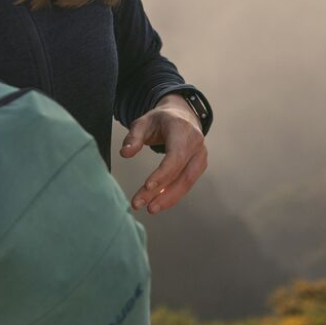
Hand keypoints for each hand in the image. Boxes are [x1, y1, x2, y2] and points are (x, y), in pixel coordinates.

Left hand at [119, 94, 207, 213]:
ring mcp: (200, 155)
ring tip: (150, 209)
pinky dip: (173, 194)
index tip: (147, 186)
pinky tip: (158, 202)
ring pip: (187, 182)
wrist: (181, 115)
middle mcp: (196, 143)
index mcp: (182, 130)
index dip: (163, 173)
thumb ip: (133, 137)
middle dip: (163, 193)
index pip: (175, 156)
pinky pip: (187, 183)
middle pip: (182, 173)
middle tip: (143, 205)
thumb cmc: (160, 120)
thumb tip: (124, 153)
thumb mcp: (142, 122)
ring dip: (169, 198)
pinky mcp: (199, 165)